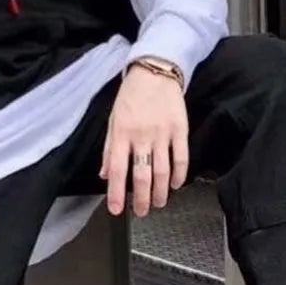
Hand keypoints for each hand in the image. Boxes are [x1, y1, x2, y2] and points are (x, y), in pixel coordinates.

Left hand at [100, 65, 188, 217]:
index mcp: (122, 133)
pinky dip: (179, 175)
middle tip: (142, 212)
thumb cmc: (131, 95)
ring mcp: (162, 134)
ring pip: (163, 172)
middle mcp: (142, 136)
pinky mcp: (180, 130)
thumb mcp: (113, 119)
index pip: (118, 170)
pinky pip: (181, 158)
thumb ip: (109, 148)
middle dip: (142, 200)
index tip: (116, 210)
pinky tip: (175, 185)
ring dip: (160, 193)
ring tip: (158, 203)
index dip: (116, 193)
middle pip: (142, 176)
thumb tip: (104, 174)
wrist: (155, 72)